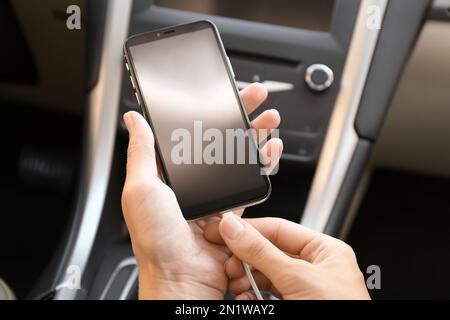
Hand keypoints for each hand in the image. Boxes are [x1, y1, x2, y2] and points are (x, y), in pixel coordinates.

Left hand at [121, 83, 282, 298]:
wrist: (182, 277)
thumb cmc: (155, 240)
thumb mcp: (140, 188)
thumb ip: (141, 151)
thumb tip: (133, 120)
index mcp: (168, 175)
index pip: (191, 133)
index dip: (207, 111)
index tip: (220, 95)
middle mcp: (192, 184)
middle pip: (220, 142)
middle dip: (239, 117)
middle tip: (254, 99)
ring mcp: (213, 197)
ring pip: (239, 159)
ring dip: (256, 137)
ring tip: (269, 121)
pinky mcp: (232, 212)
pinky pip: (250, 184)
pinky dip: (263, 166)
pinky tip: (270, 151)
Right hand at [204, 214, 369, 299]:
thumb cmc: (340, 313)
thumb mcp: (298, 278)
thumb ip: (263, 252)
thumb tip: (235, 228)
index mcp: (326, 251)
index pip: (280, 229)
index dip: (251, 228)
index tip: (226, 229)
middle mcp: (315, 267)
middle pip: (270, 251)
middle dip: (246, 257)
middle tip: (228, 262)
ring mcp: (304, 289)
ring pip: (266, 274)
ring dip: (246, 277)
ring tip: (235, 282)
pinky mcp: (294, 305)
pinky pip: (267, 294)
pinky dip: (252, 294)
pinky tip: (244, 296)